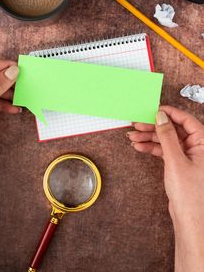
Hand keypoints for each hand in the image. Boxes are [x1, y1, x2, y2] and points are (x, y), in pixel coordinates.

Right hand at [127, 106, 203, 271]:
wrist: (189, 219)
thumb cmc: (189, 194)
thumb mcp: (175, 160)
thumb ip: (167, 136)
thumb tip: (161, 116)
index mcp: (203, 143)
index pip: (186, 120)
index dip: (169, 113)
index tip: (153, 109)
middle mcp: (197, 147)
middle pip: (173, 130)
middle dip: (154, 127)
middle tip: (137, 124)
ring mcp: (188, 155)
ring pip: (167, 140)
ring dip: (149, 138)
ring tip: (133, 136)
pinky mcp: (179, 164)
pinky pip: (164, 150)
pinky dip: (152, 148)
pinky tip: (139, 146)